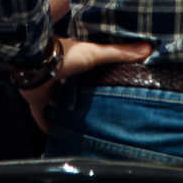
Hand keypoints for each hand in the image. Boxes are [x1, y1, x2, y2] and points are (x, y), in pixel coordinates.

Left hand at [20, 37, 151, 131]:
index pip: (86, 69)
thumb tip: (149, 48)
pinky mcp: (36, 101)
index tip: (108, 83)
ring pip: (57, 101)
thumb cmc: (65, 55)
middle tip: (97, 107)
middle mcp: (59, 75)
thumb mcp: (95, 53)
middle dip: (80, 95)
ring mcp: (47, 89)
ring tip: (81, 123)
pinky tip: (56, 134)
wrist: (34, 63)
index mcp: (73, 61)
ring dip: (65, 109)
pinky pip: (41, 116)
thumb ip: (118, 53)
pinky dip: (47, 124)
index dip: (95, 75)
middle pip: (72, 87)